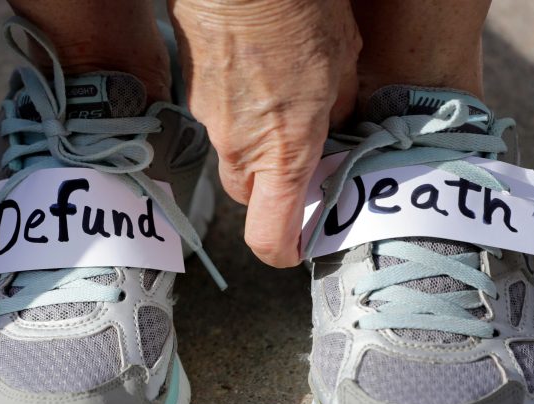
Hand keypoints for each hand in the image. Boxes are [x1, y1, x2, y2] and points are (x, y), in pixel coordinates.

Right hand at [170, 0, 360, 266]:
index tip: (298, 247)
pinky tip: (256, 69)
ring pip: (232, 152)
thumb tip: (331, 121)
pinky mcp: (192, 91)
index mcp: (283, 152)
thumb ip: (336, 106)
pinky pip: (218, 115)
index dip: (284, 250)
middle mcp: (240, 146)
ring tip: (280, 96)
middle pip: (248, 195)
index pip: (269, 234)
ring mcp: (210, 119)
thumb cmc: (297, 12)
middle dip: (271, 190)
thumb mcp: (342, 62)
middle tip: (298, 161)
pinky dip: (237, 107)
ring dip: (256, 141)